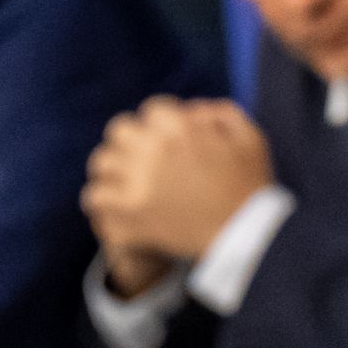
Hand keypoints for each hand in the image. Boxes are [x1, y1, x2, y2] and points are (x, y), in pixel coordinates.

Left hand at [81, 97, 272, 287]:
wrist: (247, 237)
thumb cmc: (252, 186)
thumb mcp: (249, 137)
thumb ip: (221, 114)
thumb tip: (193, 110)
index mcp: (179, 128)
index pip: (152, 111)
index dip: (161, 124)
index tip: (168, 140)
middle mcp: (153, 151)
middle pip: (119, 131)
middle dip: (130, 141)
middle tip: (139, 159)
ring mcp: (139, 184)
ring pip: (102, 163)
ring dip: (112, 169)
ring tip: (122, 181)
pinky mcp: (132, 216)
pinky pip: (96, 199)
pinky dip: (102, 202)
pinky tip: (114, 206)